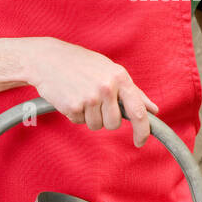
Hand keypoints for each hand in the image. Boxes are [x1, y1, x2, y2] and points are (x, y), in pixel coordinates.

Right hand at [19, 37, 157, 146]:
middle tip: (95, 103)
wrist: (47, 59)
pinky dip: (75, 114)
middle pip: (114, 124)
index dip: (143, 131)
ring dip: (89, 117)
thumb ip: (133, 92)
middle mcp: (106, 87)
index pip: (138, 111)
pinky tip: (70, 97)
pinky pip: (78, 122)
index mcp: (120, 77)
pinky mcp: (72, 106)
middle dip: (106, 119)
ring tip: (81, 96)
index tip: (140, 141)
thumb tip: (153, 110)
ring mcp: (89, 98)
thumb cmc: (82, 64)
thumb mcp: (110, 70)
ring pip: (96, 125)